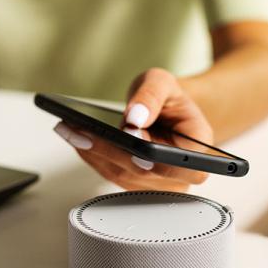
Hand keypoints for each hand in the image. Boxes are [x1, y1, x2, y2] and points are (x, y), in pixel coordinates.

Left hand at [54, 68, 212, 191]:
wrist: (165, 112)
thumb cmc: (168, 99)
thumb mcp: (162, 83)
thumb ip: (152, 96)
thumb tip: (135, 117)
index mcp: (197, 148)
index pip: (182, 164)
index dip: (157, 158)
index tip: (133, 139)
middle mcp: (180, 174)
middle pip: (143, 171)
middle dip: (109, 150)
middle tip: (81, 131)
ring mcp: (157, 183)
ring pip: (122, 175)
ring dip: (93, 152)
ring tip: (69, 129)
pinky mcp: (135, 184)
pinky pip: (111, 173)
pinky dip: (91, 154)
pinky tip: (74, 135)